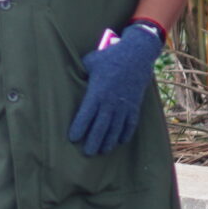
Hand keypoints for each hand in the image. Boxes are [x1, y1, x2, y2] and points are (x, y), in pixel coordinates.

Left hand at [68, 21, 163, 156]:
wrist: (137, 55)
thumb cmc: (110, 57)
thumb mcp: (91, 62)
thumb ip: (81, 74)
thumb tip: (70, 77)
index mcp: (97, 92)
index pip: (86, 115)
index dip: (79, 128)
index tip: (73, 139)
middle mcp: (111, 102)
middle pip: (100, 127)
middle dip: (93, 142)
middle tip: (87, 153)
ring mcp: (124, 105)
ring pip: (115, 129)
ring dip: (108, 142)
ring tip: (102, 151)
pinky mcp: (135, 105)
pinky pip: (130, 124)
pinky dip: (125, 134)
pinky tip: (119, 142)